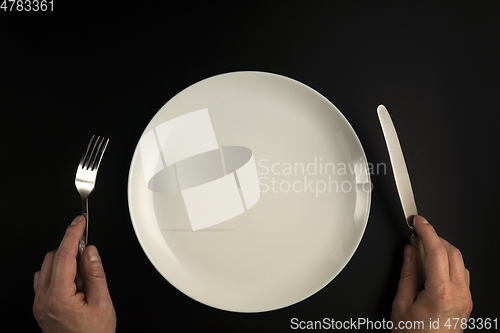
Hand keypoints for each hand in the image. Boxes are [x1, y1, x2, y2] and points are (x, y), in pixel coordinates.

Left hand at [33, 216, 115, 332]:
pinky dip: (58, 273)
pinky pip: (44, 279)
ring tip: (83, 277)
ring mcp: (40, 304)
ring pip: (47, 267)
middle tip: (90, 257)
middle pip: (54, 257)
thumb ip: (95, 274)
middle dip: (72, 250)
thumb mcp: (102, 303)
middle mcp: (44, 299)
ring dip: (65, 262)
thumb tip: (89, 251)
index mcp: (59, 297)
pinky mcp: (41, 307)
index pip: (64, 255)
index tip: (79, 222)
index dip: (73, 234)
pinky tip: (73, 283)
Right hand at [391, 215, 471, 331]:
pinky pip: (461, 274)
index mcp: (440, 293)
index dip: (426, 230)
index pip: (437, 250)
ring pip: (459, 261)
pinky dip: (448, 263)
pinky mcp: (466, 302)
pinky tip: (434, 266)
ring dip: (442, 250)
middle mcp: (459, 294)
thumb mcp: (401, 303)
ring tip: (423, 250)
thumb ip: (408, 273)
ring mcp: (465, 298)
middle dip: (434, 237)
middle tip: (417, 233)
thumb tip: (411, 251)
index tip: (417, 221)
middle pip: (452, 252)